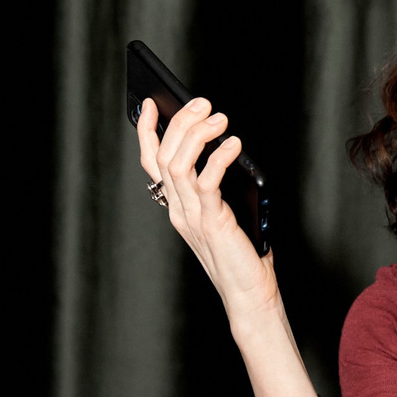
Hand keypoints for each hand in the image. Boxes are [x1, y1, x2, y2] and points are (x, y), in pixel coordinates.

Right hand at [136, 97, 278, 316]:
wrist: (248, 294)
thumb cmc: (242, 253)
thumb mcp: (223, 213)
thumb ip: (217, 186)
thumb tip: (226, 146)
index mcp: (177, 206)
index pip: (152, 163)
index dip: (148, 132)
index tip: (151, 103)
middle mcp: (178, 209)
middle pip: (165, 156)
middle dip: (180, 123)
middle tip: (201, 102)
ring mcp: (192, 216)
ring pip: (178, 164)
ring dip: (197, 135)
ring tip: (219, 118)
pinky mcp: (212, 222)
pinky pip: (207, 182)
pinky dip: (218, 158)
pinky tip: (234, 144)